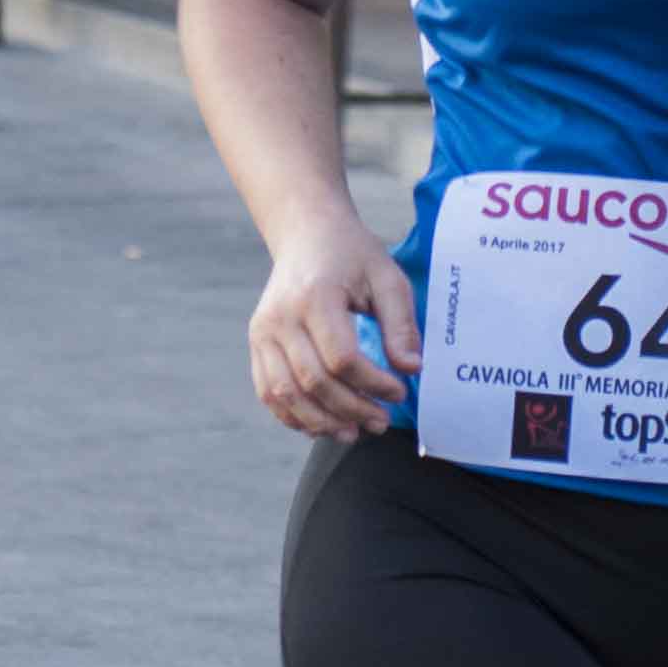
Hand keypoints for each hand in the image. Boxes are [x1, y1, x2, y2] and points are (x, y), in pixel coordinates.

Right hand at [246, 222, 420, 441]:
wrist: (306, 235)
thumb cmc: (352, 256)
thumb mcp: (388, 278)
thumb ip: (401, 324)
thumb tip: (410, 369)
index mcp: (315, 296)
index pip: (342, 358)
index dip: (373, 384)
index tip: (400, 391)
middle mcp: (281, 317)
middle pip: (313, 381)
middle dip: (352, 409)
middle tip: (382, 421)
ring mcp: (263, 332)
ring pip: (286, 393)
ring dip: (322, 422)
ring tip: (354, 432)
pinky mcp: (257, 343)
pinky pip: (269, 392)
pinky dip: (293, 416)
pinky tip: (323, 425)